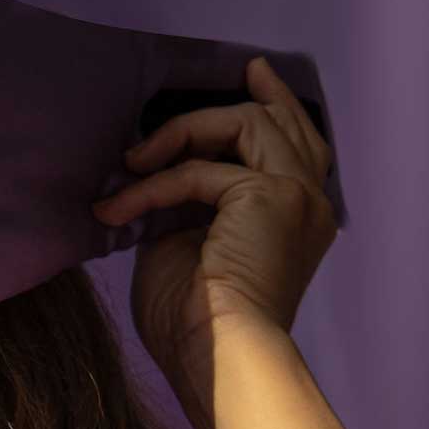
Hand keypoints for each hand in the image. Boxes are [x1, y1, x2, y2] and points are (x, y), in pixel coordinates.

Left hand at [90, 56, 338, 428]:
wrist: (218, 356)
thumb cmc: (196, 322)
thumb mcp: (188, 244)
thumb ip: (188, 203)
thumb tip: (158, 172)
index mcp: (299, 217)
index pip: (298, 142)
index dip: (277, 102)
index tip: (253, 72)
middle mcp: (310, 201)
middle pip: (277, 121)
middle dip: (222, 103)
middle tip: (156, 122)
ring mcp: (296, 194)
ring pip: (244, 123)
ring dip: (175, 137)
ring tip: (130, 167)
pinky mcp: (270, 195)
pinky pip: (199, 168)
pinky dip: (152, 185)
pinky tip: (117, 210)